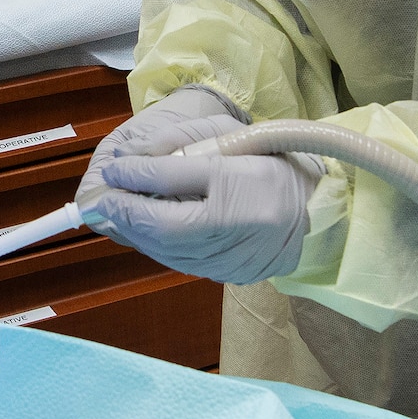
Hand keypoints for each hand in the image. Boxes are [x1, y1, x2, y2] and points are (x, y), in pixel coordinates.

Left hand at [76, 87, 320, 283]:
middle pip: (156, 229)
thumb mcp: (228, 144)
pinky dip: (154, 243)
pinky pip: (176, 260)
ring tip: (114, 211)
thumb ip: (175, 152)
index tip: (110, 171)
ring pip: (162, 249)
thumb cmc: (274, 168)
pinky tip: (144, 227)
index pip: (163, 193)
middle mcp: (225, 241)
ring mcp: (223, 263)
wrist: (318, 215)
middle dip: (123, 212)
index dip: (131, 181)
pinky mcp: (222, 274)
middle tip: (100, 197)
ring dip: (133, 231)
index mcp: (231, 201)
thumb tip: (126, 162)